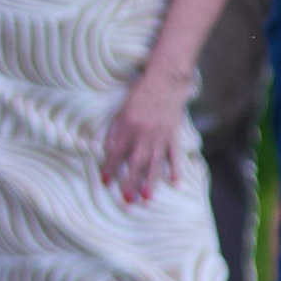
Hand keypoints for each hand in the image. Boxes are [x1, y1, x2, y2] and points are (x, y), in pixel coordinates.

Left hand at [100, 69, 191, 204]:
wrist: (165, 81)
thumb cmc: (140, 94)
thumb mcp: (122, 109)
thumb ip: (115, 129)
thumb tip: (107, 149)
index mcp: (127, 126)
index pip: (116, 151)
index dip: (109, 167)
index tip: (104, 181)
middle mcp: (143, 133)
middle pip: (135, 162)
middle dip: (130, 182)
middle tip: (126, 199)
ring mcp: (160, 136)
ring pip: (154, 163)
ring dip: (150, 181)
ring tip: (146, 197)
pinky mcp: (174, 135)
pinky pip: (174, 155)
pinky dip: (175, 169)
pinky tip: (175, 183)